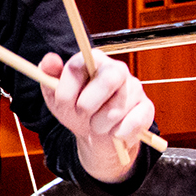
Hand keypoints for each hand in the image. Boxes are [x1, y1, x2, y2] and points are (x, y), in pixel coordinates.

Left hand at [39, 49, 154, 183]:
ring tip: (96, 125)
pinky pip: (134, 123)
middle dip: (88, 104)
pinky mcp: (146, 108)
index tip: (63, 102)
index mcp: (93, 60)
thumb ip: (49, 75)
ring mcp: (134, 88)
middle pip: (110, 78)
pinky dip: (118, 133)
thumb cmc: (75, 109)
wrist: (94, 135)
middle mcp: (117, 69)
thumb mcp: (56, 95)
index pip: (79, 65)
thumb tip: (49, 60)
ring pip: (118, 108)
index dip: (68, 88)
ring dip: (99, 124)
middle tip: (81, 114)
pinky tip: (113, 132)